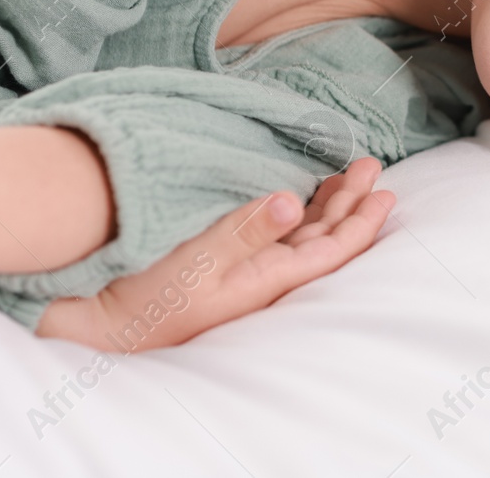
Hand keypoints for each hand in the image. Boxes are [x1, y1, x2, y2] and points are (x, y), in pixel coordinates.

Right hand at [36, 157, 395, 350]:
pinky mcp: (226, 262)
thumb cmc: (150, 297)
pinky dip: (298, 212)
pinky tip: (303, 198)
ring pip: (303, 234)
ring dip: (327, 204)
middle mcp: (265, 276)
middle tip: (369, 165)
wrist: (106, 325)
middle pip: (323, 237)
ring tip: (347, 176)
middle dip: (351, 202)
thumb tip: (295, 202)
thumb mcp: (198, 261)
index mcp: (269, 279)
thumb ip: (247, 230)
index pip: (332, 250)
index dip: (362, 222)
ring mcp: (246, 270)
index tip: (383, 191)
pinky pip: (277, 234)